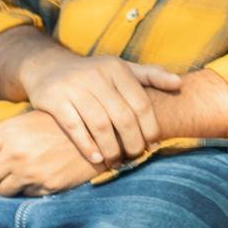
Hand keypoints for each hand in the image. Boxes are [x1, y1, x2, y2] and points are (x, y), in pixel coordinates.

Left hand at [0, 110, 104, 196]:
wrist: (99, 130)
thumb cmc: (60, 122)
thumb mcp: (28, 118)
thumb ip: (3, 134)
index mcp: (8, 132)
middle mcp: (16, 153)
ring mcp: (31, 172)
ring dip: (4, 184)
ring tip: (18, 173)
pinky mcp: (45, 186)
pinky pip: (23, 195)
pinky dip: (26, 188)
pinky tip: (38, 175)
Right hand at [17, 49, 181, 164]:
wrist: (48, 66)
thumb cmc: (93, 73)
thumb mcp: (121, 68)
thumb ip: (150, 75)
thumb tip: (179, 84)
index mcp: (117, 69)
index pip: (141, 103)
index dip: (150, 127)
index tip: (153, 144)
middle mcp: (97, 76)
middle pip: (123, 117)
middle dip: (133, 141)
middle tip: (135, 156)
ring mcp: (74, 87)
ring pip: (100, 124)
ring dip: (111, 148)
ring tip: (116, 161)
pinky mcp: (54, 100)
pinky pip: (74, 127)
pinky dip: (87, 146)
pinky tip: (97, 158)